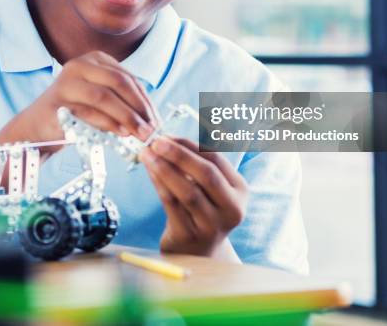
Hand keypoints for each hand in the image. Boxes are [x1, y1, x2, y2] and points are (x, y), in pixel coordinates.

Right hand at [16, 50, 158, 147]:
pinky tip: (120, 133)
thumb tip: (152, 120)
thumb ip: (123, 102)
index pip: (128, 78)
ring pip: (104, 96)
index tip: (156, 120)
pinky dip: (107, 123)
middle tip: (150, 130)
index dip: (145, 100)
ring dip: (125, 117)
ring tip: (138, 134)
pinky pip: (87, 112)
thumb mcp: (101, 99)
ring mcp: (66, 82)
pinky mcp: (56, 102)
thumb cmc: (75, 113)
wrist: (37, 127)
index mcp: (95, 59)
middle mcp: (79, 65)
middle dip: (138, 108)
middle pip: (118, 83)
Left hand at [140, 136, 247, 257]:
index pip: (216, 159)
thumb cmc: (201, 210)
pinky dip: (159, 184)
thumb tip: (167, 138)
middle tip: (156, 141)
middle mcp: (232, 209)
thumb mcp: (210, 188)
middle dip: (179, 154)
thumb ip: (196, 164)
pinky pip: (172, 205)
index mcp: (240, 190)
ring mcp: (213, 226)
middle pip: (206, 175)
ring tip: (147, 154)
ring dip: (164, 168)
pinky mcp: (190, 236)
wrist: (197, 252)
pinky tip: (149, 171)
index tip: (168, 135)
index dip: (190, 145)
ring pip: (187, 191)